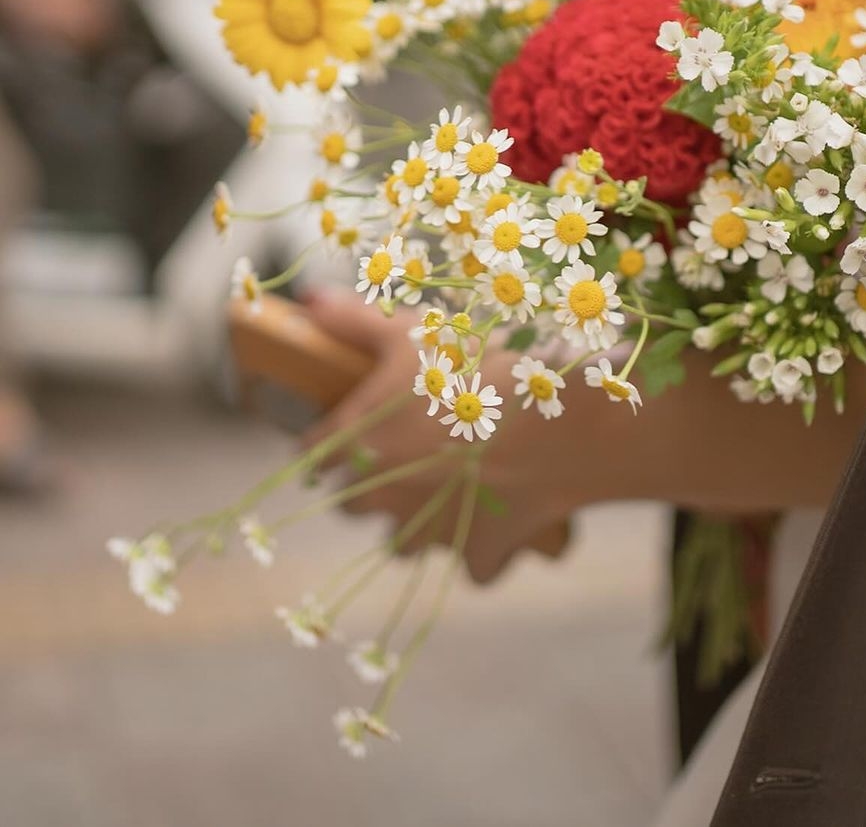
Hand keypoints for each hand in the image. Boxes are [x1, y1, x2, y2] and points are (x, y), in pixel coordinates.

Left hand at [305, 290, 592, 581]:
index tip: (337, 433)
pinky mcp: (477, 553)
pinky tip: (500, 519)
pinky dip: (482, 547)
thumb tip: (309, 303)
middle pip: (350, 506)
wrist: (554, 425)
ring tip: (442, 493)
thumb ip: (354, 320)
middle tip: (398, 455)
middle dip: (366, 487)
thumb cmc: (475, 368)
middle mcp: (383, 495)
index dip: (323, 441)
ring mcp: (430, 532)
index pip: (313, 452)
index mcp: (357, 441)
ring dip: (415, 524)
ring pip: (402, 545)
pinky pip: (473, 564)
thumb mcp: (412, 331)